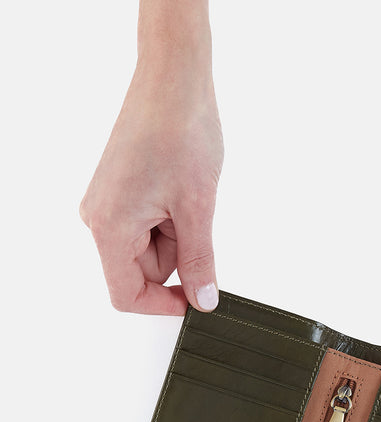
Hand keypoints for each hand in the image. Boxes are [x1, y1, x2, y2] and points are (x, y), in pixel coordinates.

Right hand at [80, 60, 222, 314]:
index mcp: (109, 227)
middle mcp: (100, 219)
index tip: (198, 300)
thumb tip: (204, 300)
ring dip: (180, 235)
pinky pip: (151, 227)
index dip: (164, 305)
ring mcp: (110, 205)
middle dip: (179, 256)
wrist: (174, 81)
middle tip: (196, 218)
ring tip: (188, 195)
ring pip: (152, 250)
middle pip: (143, 272)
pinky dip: (174, 220)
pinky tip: (182, 190)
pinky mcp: (122, 194)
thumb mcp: (197, 209)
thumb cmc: (180, 133)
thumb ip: (198, 261)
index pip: (127, 295)